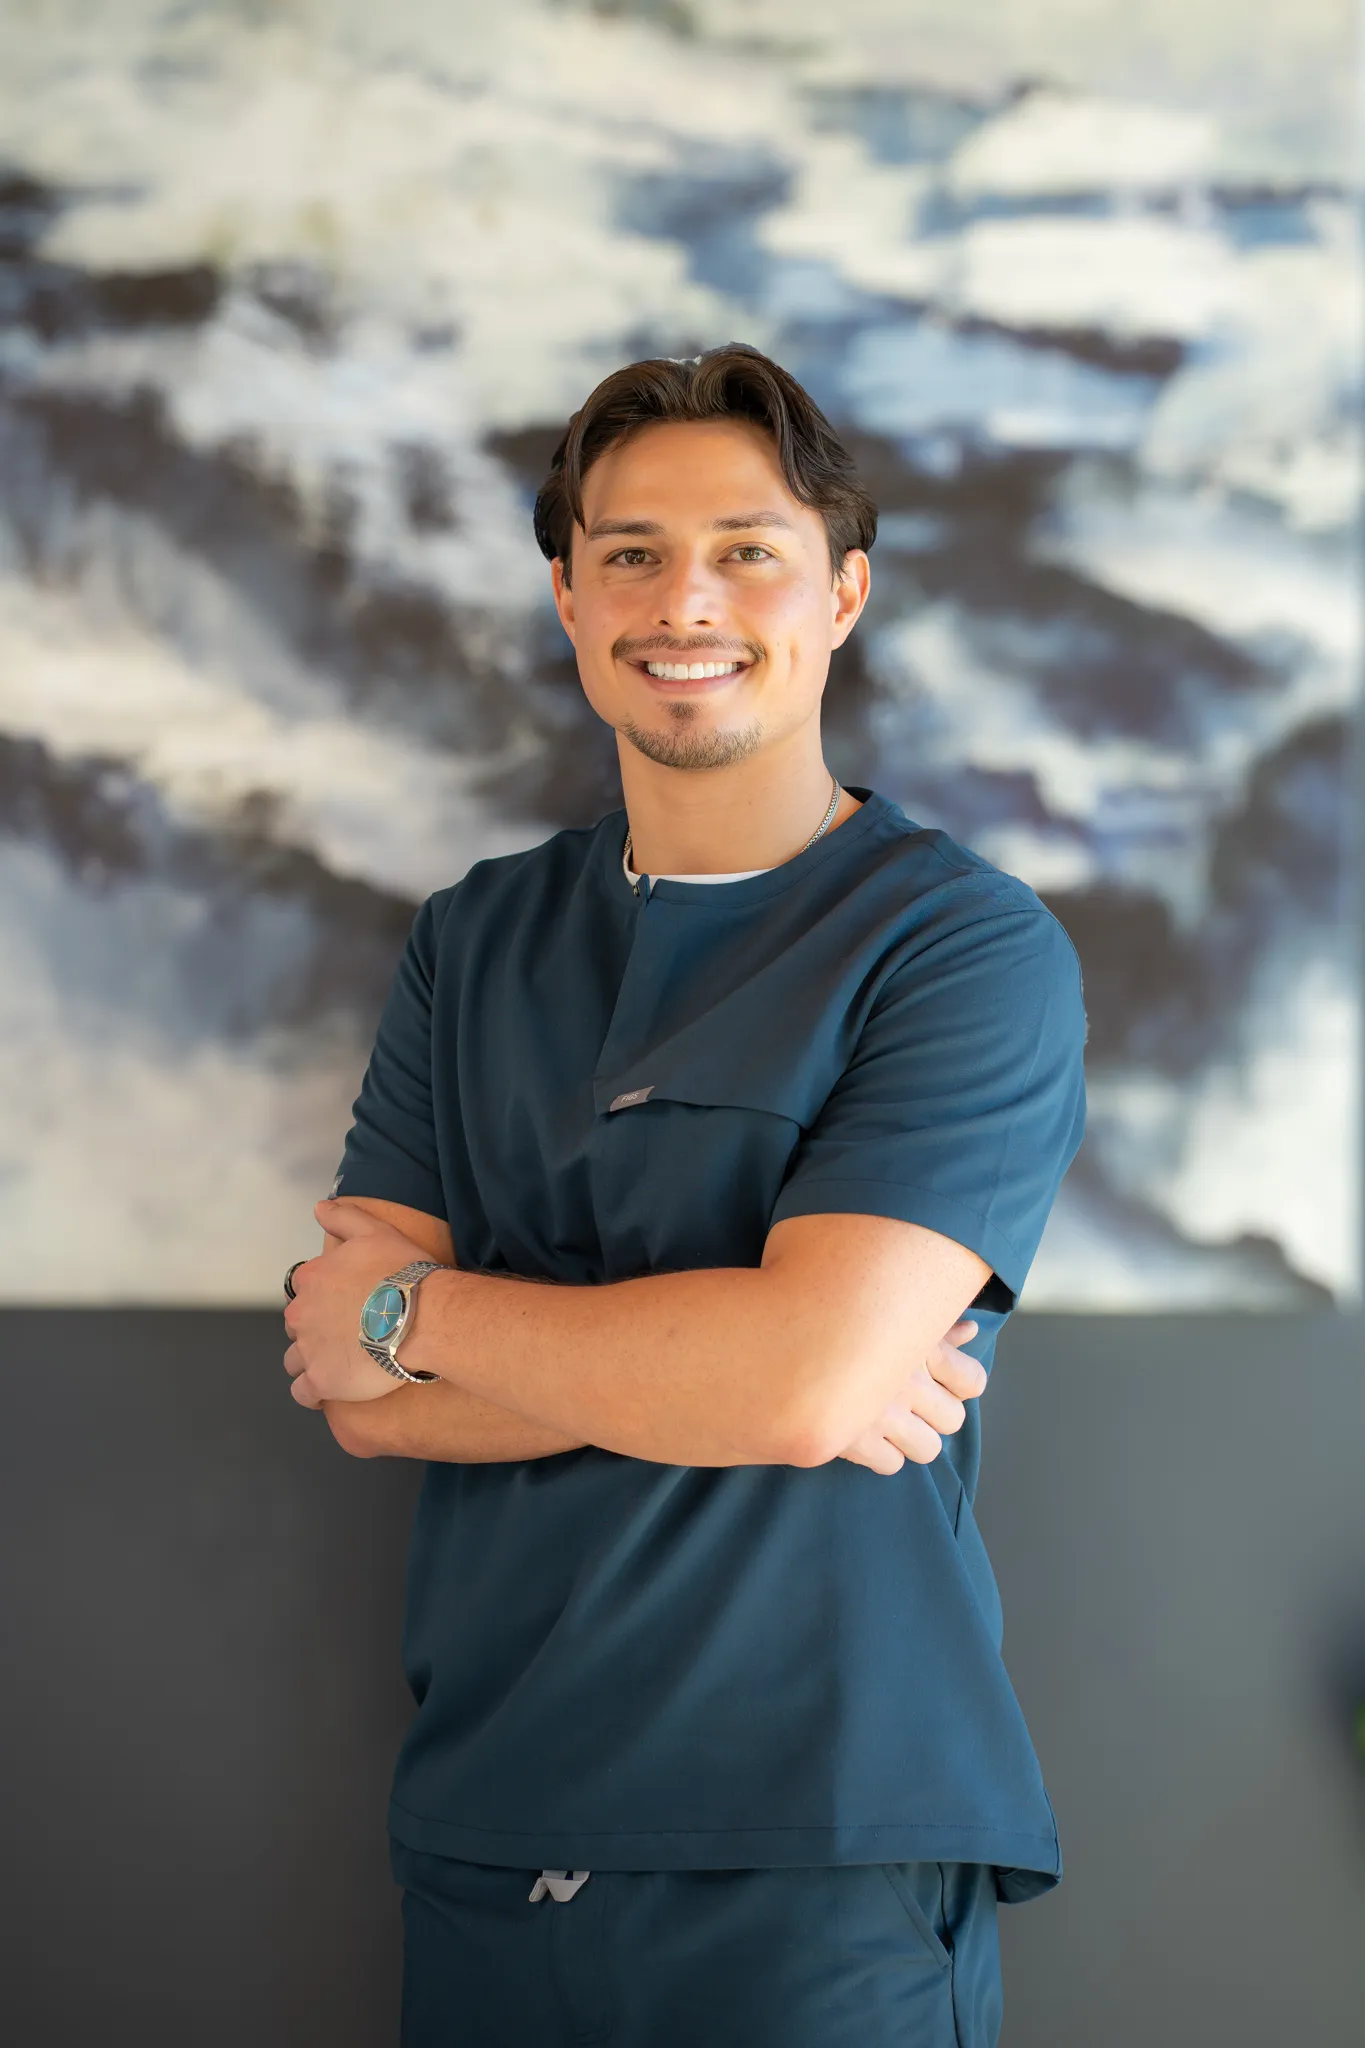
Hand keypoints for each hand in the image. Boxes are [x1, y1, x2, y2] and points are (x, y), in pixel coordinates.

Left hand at [283, 1198, 444, 1410]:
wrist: (423, 1317)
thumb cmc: (404, 1273)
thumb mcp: (376, 1232)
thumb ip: (344, 1217)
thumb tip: (318, 1208)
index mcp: (312, 1279)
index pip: (302, 1290)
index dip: (322, 1298)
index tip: (344, 1305)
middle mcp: (301, 1313)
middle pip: (296, 1326)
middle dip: (314, 1330)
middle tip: (347, 1335)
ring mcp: (309, 1349)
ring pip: (295, 1359)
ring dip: (310, 1361)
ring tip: (340, 1364)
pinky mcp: (321, 1381)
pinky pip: (304, 1392)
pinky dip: (313, 1392)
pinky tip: (331, 1391)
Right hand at [837, 1320, 985, 1473]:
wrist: (778, 1343)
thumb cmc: (840, 1321)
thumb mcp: (891, 1314)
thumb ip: (936, 1326)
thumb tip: (972, 1330)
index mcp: (919, 1347)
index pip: (973, 1380)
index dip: (962, 1383)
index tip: (943, 1380)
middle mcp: (905, 1382)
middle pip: (953, 1419)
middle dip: (936, 1415)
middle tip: (913, 1403)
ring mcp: (881, 1415)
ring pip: (928, 1448)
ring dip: (913, 1440)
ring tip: (893, 1424)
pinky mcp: (853, 1441)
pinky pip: (891, 1465)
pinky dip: (881, 1455)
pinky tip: (866, 1434)